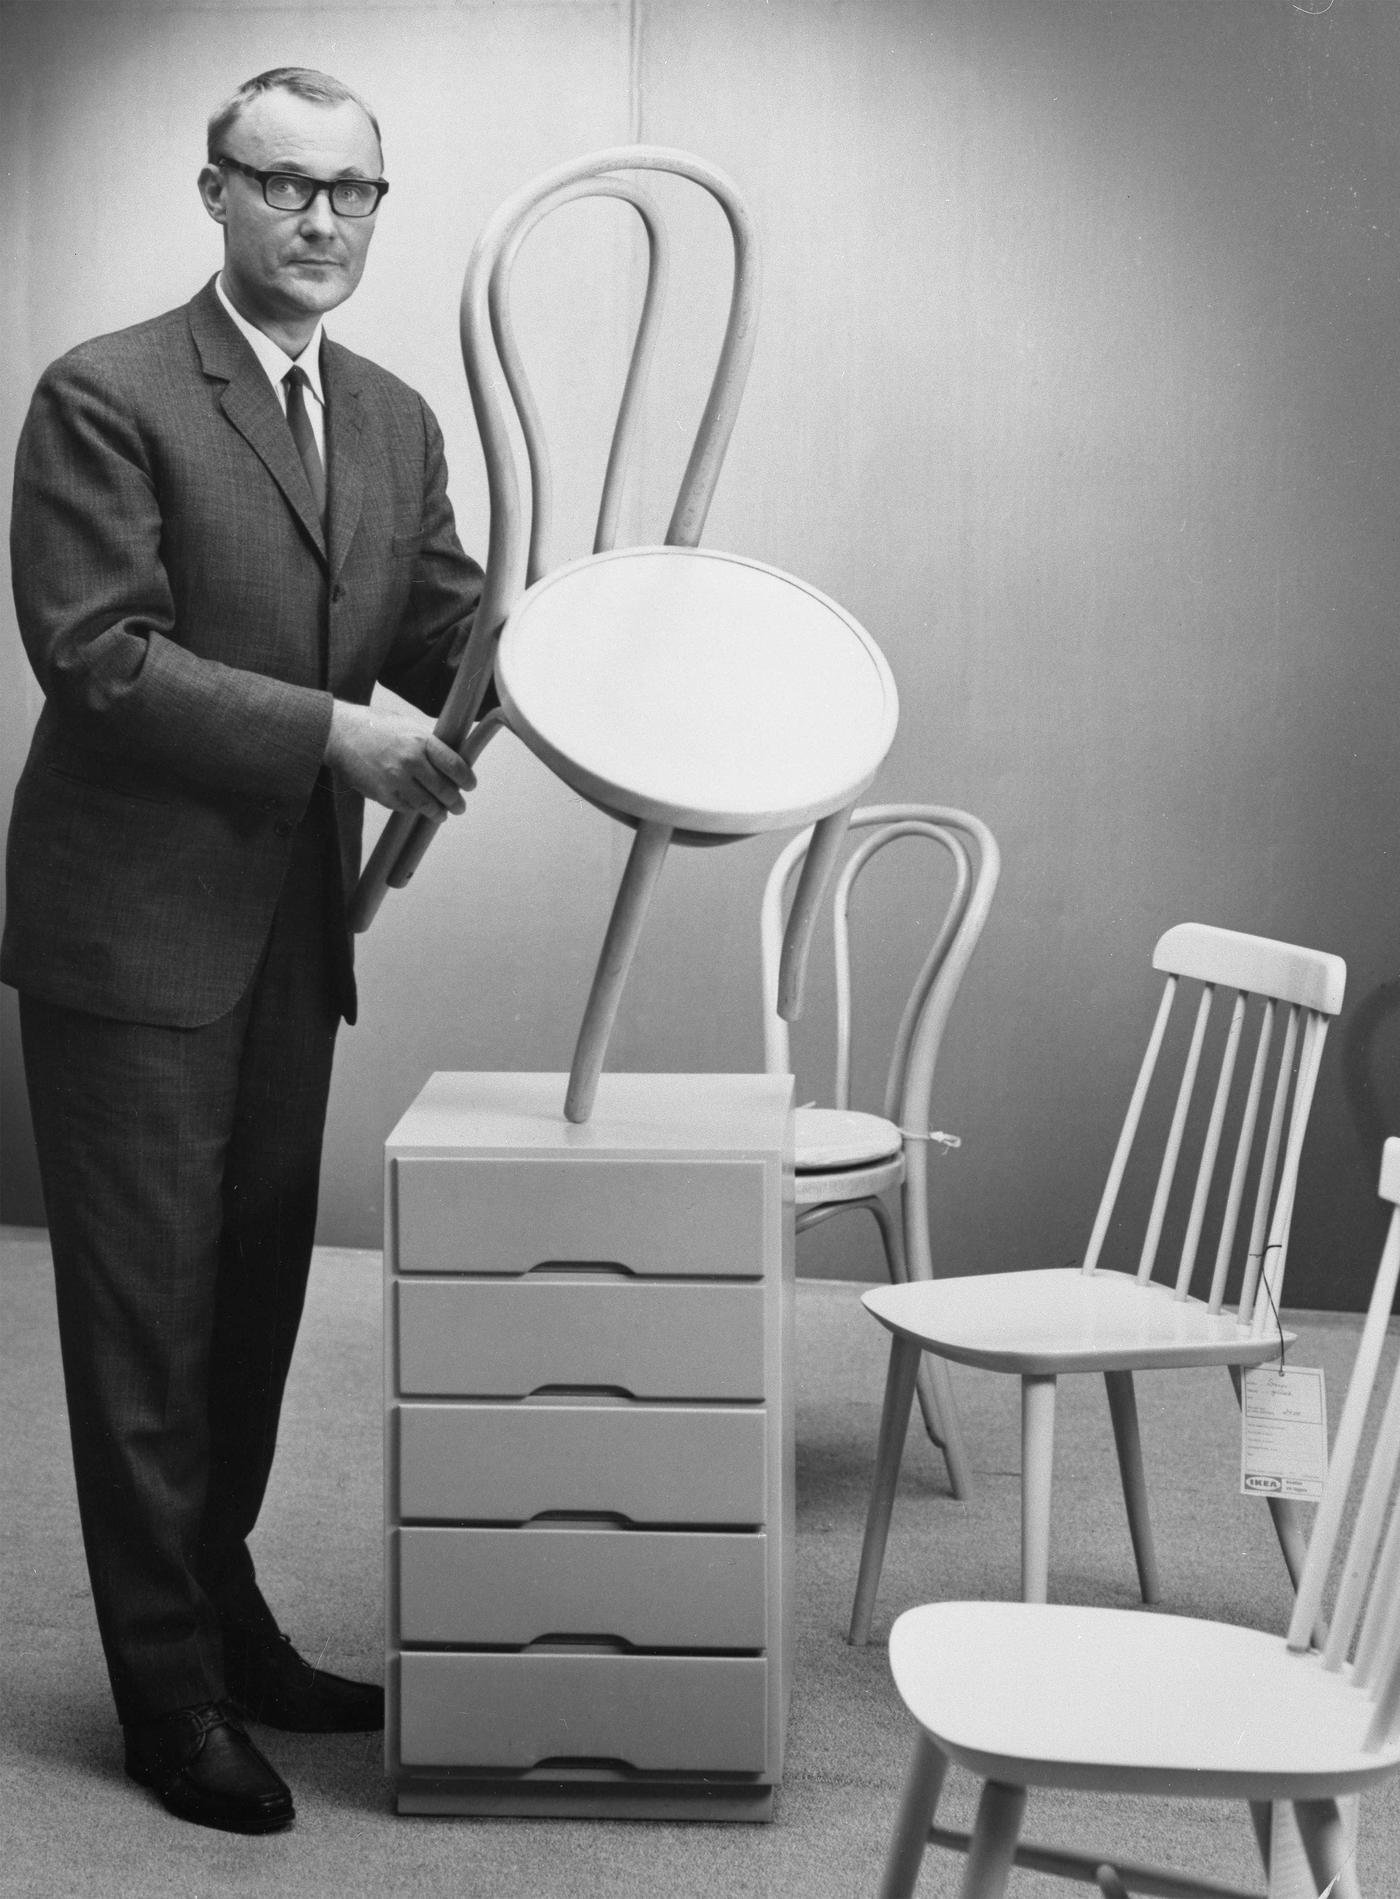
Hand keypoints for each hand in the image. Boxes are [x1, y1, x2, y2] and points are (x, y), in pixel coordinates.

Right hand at [325, 700, 474, 819]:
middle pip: (444, 790)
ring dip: (438, 812)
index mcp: (420, 740)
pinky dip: (414, 809)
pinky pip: (406, 808)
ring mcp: (396, 780)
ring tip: (442, 814)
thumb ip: (428, 743)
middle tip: (460, 807)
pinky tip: (417, 807)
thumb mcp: (407, 725)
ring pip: (426, 805)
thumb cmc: (375, 725)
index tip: (470, 786)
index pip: (454, 765)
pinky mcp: (382, 794)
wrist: (339, 734)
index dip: (466, 779)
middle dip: (455, 802)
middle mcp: (411, 761)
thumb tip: (449, 761)